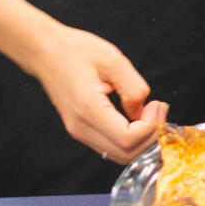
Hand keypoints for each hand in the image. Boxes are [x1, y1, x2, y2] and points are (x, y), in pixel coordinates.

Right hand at [25, 24, 169, 162]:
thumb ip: (133, 87)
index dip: (150, 127)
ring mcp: (79, 132)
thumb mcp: (112, 59)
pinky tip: (139, 119)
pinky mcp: (81, 130)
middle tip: (160, 110)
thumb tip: (142, 111)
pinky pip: (112, 146)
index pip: (128, 139)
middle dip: (150, 137)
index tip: (156, 105)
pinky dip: (131, 139)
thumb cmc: (75, 51)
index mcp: (89, 109)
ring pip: (120, 155)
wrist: (45, 52)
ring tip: (152, 113)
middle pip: (126, 154)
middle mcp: (81, 128)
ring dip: (142, 140)